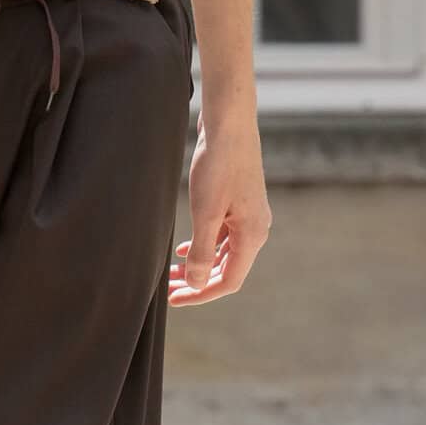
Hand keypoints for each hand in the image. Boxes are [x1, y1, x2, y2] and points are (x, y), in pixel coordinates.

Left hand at [168, 105, 269, 306]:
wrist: (229, 125)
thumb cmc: (219, 166)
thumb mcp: (206, 213)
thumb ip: (203, 251)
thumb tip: (198, 283)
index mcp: (252, 236)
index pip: (229, 281)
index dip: (201, 294)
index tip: (175, 299)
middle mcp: (256, 229)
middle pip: (227, 269)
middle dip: (199, 281)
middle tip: (169, 289)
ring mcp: (249, 215)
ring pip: (224, 252)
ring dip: (201, 264)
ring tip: (174, 271)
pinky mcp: (239, 202)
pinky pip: (224, 235)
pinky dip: (206, 245)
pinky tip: (186, 247)